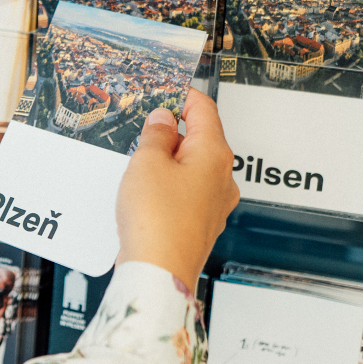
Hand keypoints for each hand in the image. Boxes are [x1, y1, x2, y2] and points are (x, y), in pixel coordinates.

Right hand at [116, 89, 239, 289]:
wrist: (158, 274)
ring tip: (140, 164)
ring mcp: (215, 204)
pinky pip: (187, 192)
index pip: (205, 109)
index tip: (169, 89)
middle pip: (201, 139)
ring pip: (193, 168)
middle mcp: (222, 178)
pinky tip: (147, 192)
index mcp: (215, 154)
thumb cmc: (158, 222)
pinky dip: (169, 185)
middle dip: (173, 131)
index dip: (184, 95)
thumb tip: (163, 121)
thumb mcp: (146, 162)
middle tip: (145, 127)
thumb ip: (155, 134)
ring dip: (169, 160)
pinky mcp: (201, 224)